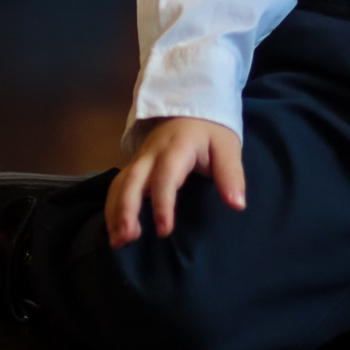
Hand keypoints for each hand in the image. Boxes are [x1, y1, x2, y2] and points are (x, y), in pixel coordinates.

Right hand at [106, 117, 244, 247]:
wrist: (192, 108)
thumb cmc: (211, 133)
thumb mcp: (227, 148)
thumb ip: (230, 175)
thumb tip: (237, 205)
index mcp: (177, 148)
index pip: (165, 177)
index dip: (162, 204)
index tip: (164, 230)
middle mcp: (152, 153)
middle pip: (133, 180)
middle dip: (126, 209)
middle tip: (128, 238)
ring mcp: (140, 159)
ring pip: (120, 183)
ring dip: (115, 211)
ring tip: (118, 241)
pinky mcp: (135, 165)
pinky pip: (118, 185)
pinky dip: (112, 207)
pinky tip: (115, 230)